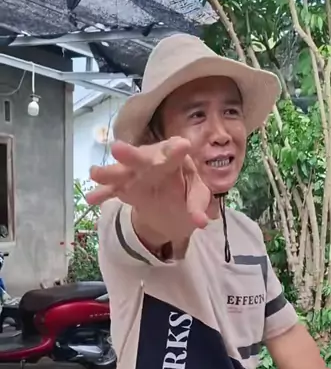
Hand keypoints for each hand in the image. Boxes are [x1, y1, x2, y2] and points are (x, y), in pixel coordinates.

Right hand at [86, 138, 211, 243]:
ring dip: (108, 173)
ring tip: (94, 174)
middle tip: (116, 149)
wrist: (169, 197)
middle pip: (142, 157)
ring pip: (122, 171)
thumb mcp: (196, 196)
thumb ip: (198, 205)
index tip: (181, 146)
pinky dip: (103, 194)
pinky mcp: (125, 186)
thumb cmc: (185, 189)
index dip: (175, 150)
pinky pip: (112, 190)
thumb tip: (201, 223)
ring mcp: (136, 172)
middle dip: (129, 155)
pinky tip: (91, 198)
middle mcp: (152, 159)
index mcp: (174, 157)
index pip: (174, 153)